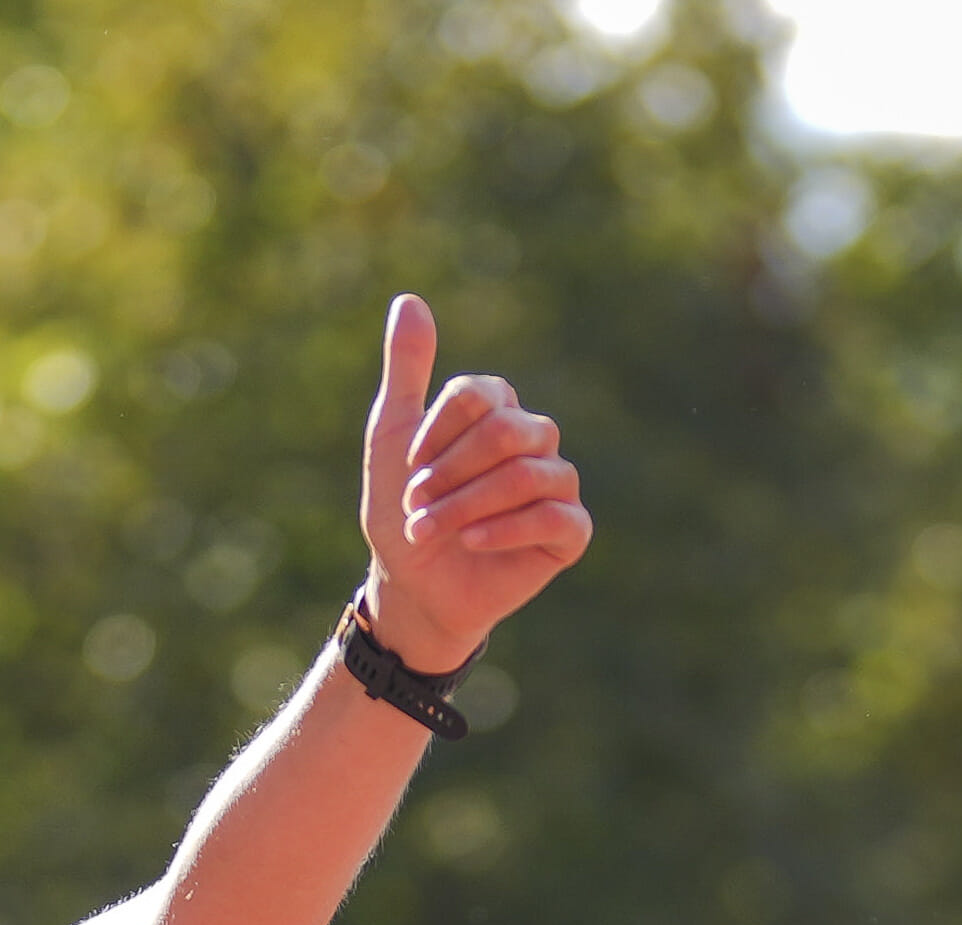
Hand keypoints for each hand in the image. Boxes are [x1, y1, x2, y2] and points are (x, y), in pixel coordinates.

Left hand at [354, 295, 591, 670]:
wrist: (413, 587)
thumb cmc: (403, 511)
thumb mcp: (392, 435)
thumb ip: (406, 369)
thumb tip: (409, 299)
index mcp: (497, 409)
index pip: (479, 394)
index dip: (437, 432)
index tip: (409, 467)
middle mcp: (533, 439)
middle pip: (506, 431)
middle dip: (451, 473)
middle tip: (416, 506)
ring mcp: (556, 484)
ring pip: (528, 474)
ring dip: (468, 505)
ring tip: (429, 531)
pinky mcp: (569, 532)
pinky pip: (555, 517)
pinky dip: (507, 530)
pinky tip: (470, 543)